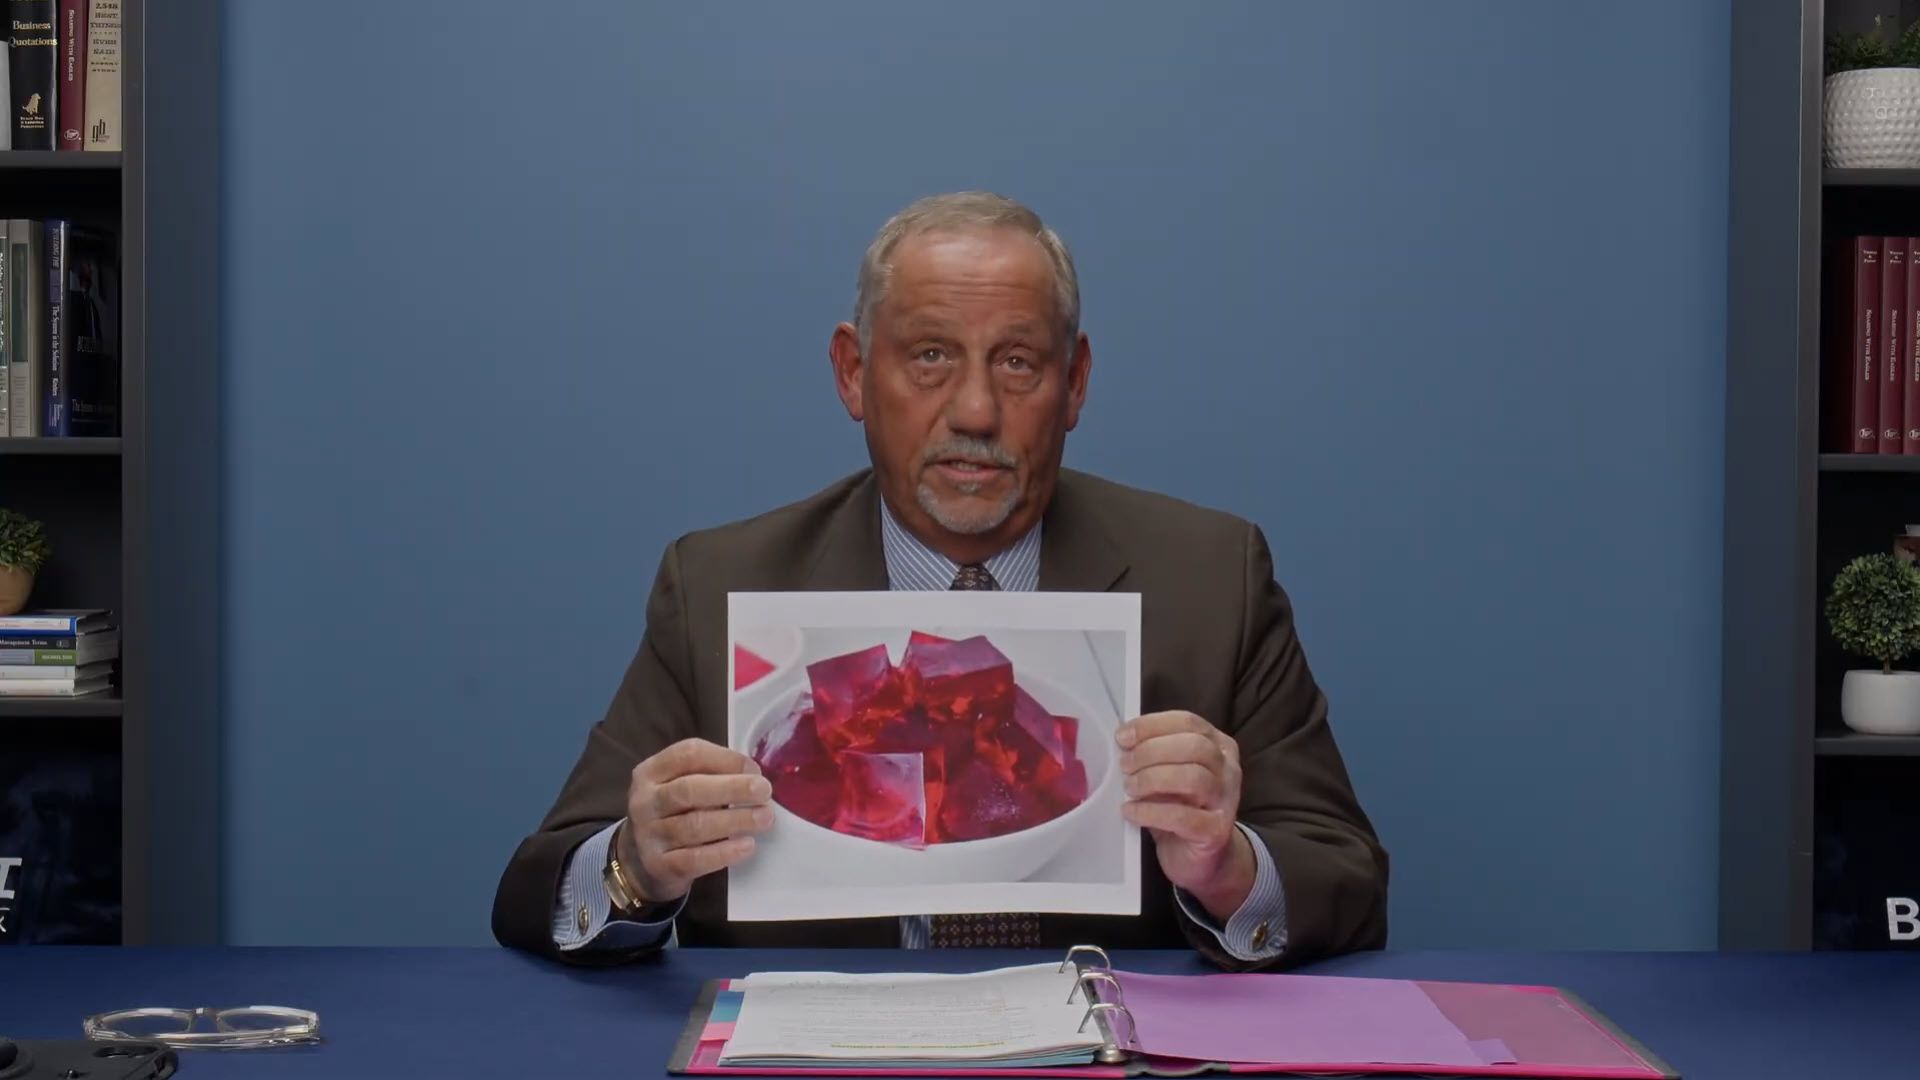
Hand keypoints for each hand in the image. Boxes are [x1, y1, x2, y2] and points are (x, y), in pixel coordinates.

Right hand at [620, 738, 773, 903]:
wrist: (640, 863)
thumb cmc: (672, 814)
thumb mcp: (679, 786)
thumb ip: (709, 775)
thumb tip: (753, 776)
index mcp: (651, 772)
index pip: (688, 755)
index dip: (724, 758)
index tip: (754, 768)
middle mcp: (645, 801)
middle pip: (689, 789)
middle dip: (732, 788)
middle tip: (764, 791)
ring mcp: (649, 835)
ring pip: (695, 825)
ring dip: (735, 820)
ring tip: (764, 818)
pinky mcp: (659, 866)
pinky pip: (695, 859)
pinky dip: (724, 852)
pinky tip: (746, 846)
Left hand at [1116, 711, 1255, 920]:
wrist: (1202, 859)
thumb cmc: (1180, 808)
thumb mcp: (1168, 775)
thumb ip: (1154, 756)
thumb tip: (1122, 743)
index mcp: (1218, 745)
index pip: (1188, 722)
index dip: (1152, 726)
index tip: (1123, 737)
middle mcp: (1229, 769)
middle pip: (1194, 746)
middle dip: (1151, 752)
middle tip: (1124, 765)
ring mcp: (1227, 800)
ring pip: (1193, 777)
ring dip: (1152, 779)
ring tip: (1129, 788)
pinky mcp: (1216, 832)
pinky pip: (1182, 816)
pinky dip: (1150, 811)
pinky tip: (1131, 811)